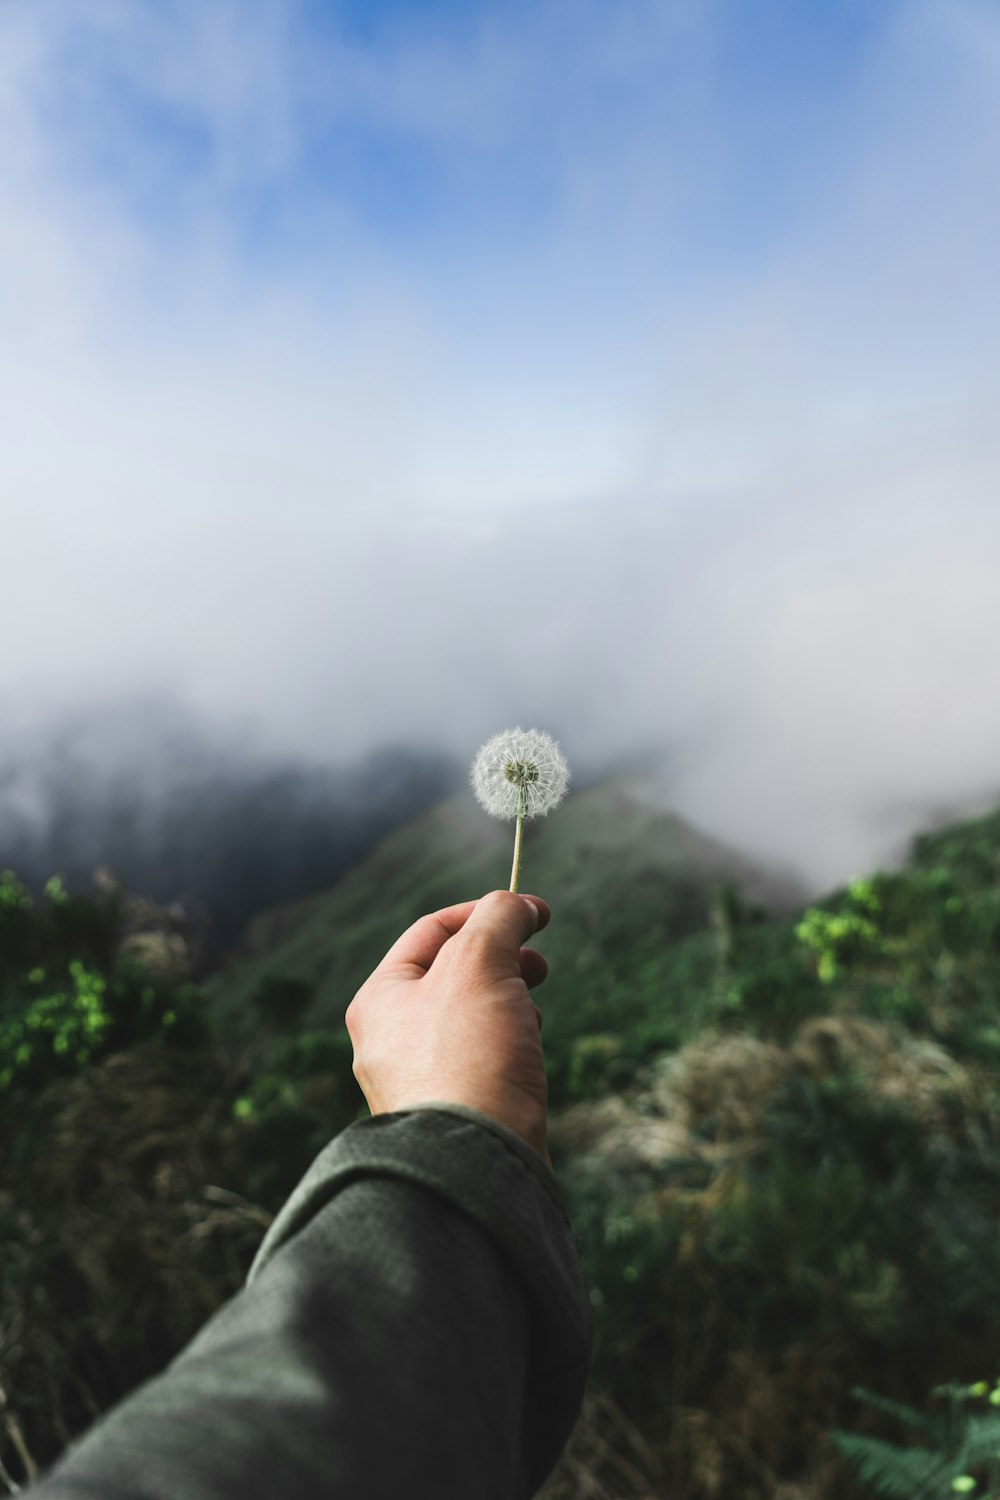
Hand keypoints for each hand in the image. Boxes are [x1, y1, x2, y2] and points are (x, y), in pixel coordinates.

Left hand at [345, 891, 551, 1163]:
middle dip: (504, 961)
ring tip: (530, 1019)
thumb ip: (498, 919)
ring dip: (512, 1004)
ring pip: (475, 1017)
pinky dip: (512, 1046)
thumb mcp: (480, 962)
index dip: (488, 912)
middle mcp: (390, 1039)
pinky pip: (486, 1059)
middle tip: (538, 968)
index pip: (433, 930)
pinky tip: (529, 1056)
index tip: (538, 914)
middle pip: (455, 974)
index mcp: (379, 998)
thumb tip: (517, 903)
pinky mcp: (455, 1110)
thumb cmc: (469, 1056)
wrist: (477, 1163)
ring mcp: (421, 1079)